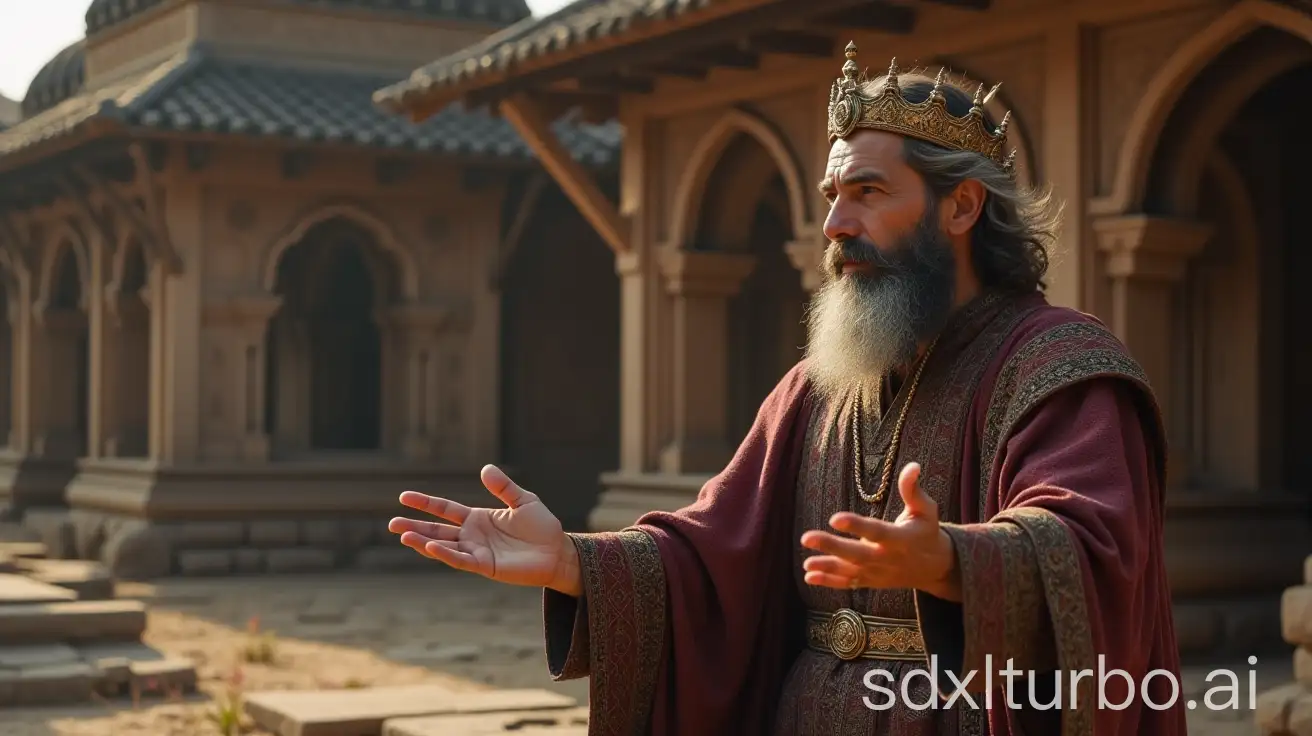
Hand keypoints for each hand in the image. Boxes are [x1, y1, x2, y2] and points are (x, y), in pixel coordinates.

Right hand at [387, 465, 581, 596]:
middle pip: (437, 530)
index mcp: (478, 518)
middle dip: (415, 527)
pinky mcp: (486, 567)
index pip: (445, 509)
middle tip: (391, 524)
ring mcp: (477, 552)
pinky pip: (461, 560)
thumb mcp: (523, 501)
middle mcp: (472, 536)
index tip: (404, 497)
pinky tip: (431, 546)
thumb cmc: (542, 527)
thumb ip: (503, 487)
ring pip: (444, 546)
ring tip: (402, 536)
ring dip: (423, 542)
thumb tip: (485, 468)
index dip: (426, 503)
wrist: (557, 552)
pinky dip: (445, 553)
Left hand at [800, 462, 960, 600]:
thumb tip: (912, 466)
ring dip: (826, 567)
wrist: (935, 567)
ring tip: (806, 563)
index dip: (856, 526)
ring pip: (850, 571)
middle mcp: (887, 558)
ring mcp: (878, 572)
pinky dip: (829, 581)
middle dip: (832, 547)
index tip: (835, 518)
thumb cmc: (927, 531)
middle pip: (857, 554)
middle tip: (806, 537)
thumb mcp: (926, 510)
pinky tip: (809, 576)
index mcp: (900, 539)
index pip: (876, 532)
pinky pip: (848, 583)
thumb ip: (913, 490)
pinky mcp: (871, 581)